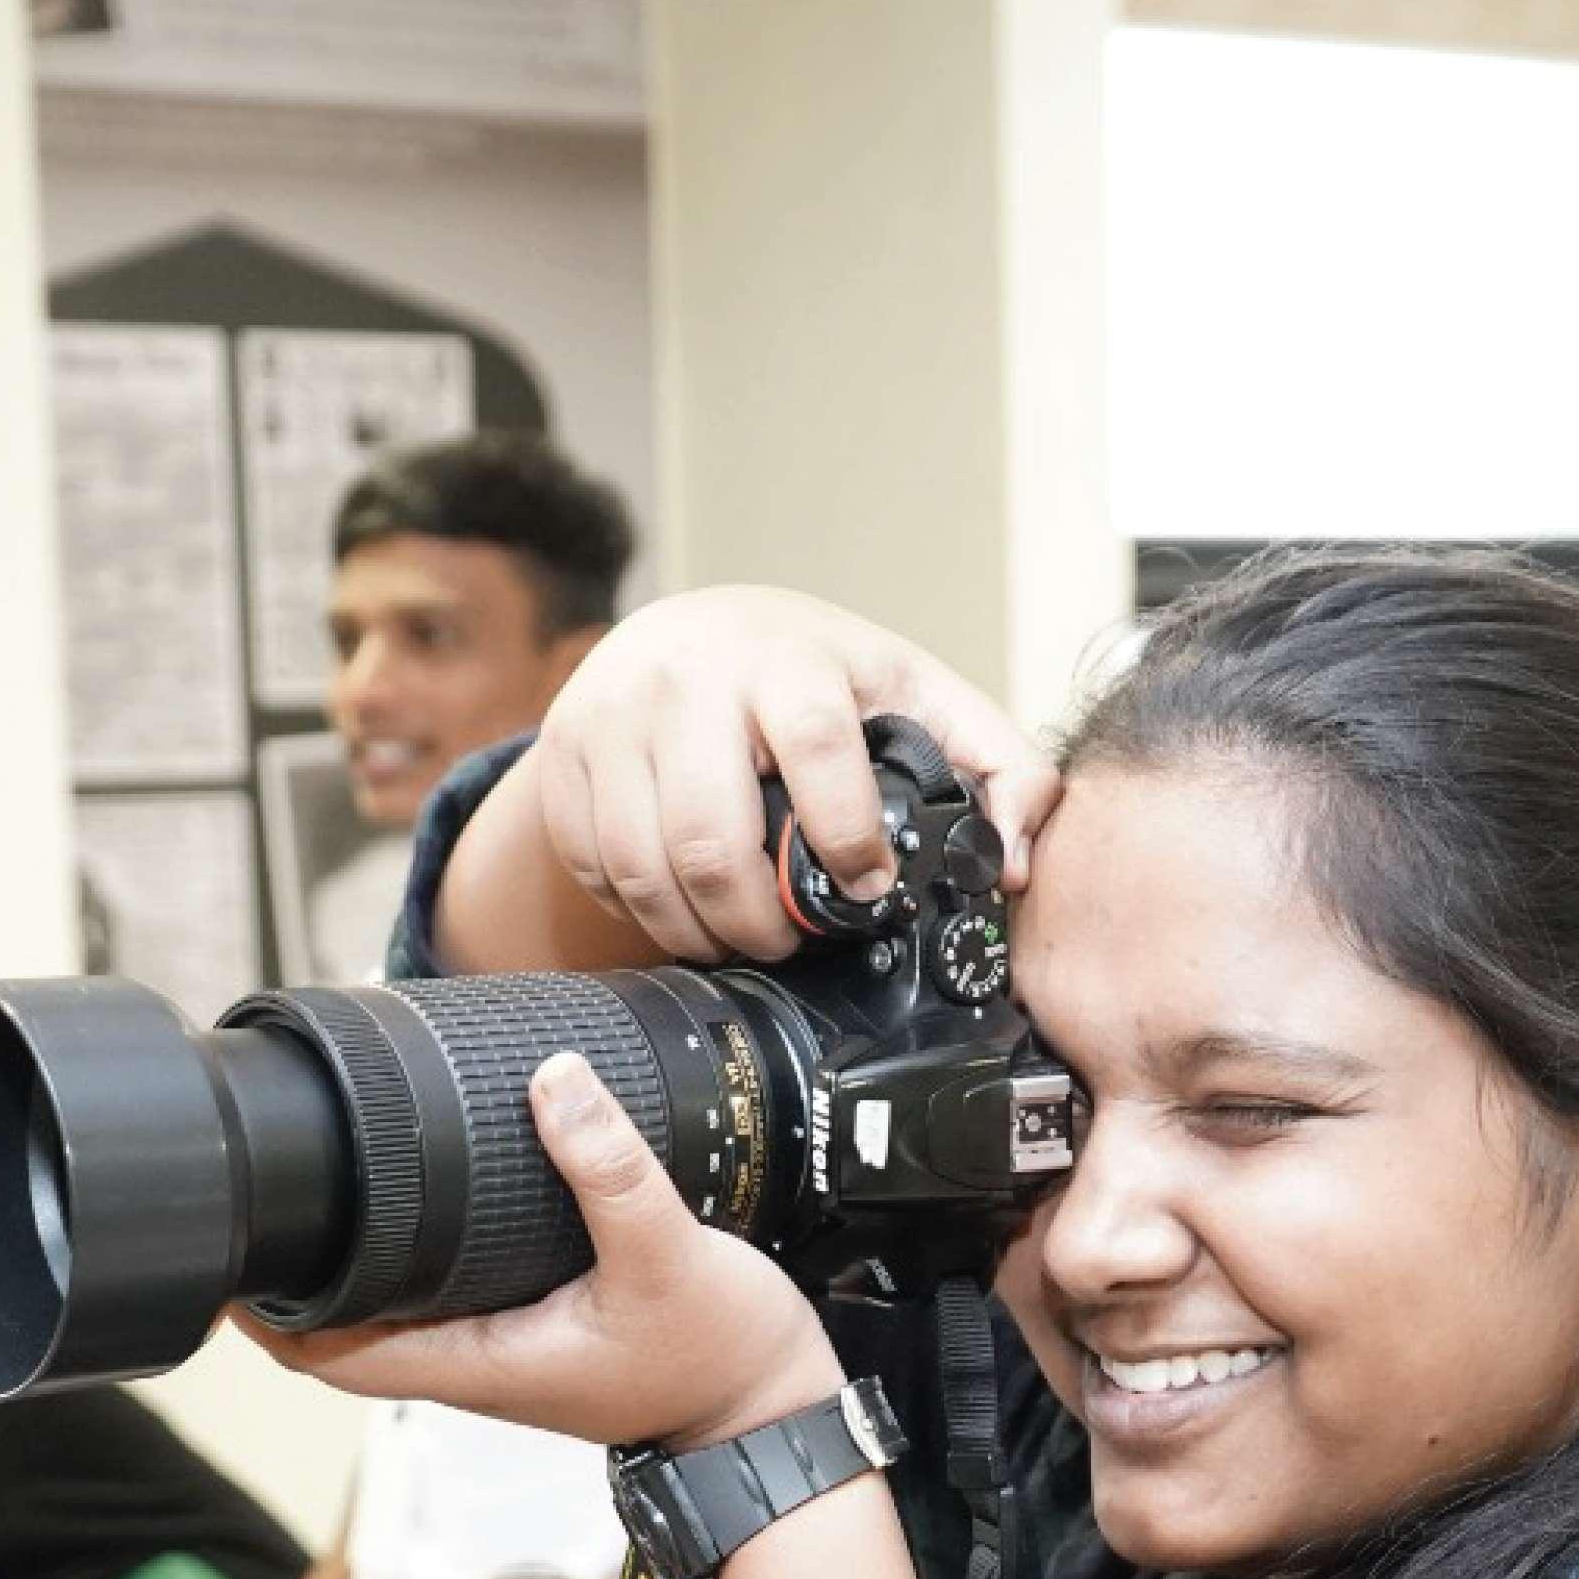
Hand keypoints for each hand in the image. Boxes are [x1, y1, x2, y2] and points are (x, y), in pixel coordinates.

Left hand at [257, 1055, 846, 1454]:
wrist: (776, 1417)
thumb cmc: (723, 1360)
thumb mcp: (670, 1257)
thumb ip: (611, 1170)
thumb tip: (552, 1080)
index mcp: (481, 1363)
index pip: (330, 1355)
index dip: (263, 1312)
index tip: (222, 1251)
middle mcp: (478, 1366)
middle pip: (339, 1332)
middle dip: (286, 1274)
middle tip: (253, 1190)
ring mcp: (504, 1353)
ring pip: (388, 1314)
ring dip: (343, 1263)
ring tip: (314, 1182)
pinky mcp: (536, 1331)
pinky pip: (442, 1296)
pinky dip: (406, 1256)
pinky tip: (410, 1200)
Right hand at [511, 585, 1058, 961]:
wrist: (674, 636)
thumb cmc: (803, 676)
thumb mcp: (909, 696)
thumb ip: (992, 766)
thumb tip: (1016, 863)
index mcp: (782, 658)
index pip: (813, 746)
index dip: (844, 833)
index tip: (866, 888)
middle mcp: (685, 681)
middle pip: (711, 837)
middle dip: (760, 920)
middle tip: (791, 942)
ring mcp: (611, 721)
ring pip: (647, 869)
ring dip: (701, 932)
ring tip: (741, 938)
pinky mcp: (563, 763)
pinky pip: (597, 871)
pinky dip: (643, 913)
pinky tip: (684, 910)